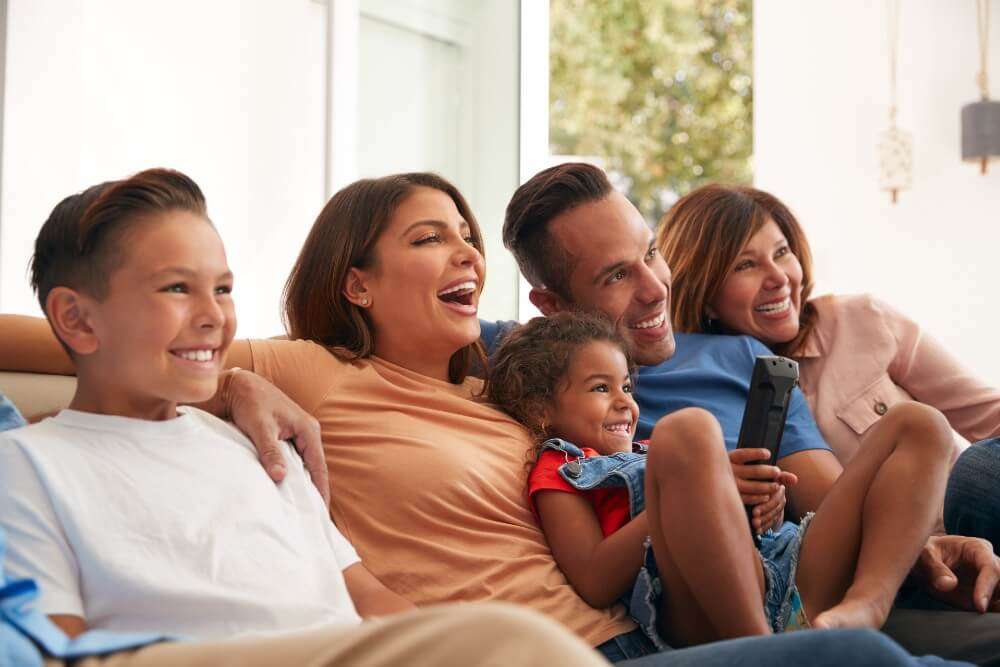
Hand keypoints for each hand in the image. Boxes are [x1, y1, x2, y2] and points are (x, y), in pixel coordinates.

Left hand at [225, 369, 329, 505]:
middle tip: (311, 516)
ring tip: (300, 507)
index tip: (321, 513)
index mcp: (308, 429)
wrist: (237, 385)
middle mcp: (307, 432)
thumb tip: (280, 476)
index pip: (318, 467)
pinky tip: (287, 488)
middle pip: (314, 467)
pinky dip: (292, 474)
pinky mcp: (286, 436)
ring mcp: (297, 434)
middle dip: (314, 490)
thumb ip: (270, 451)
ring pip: (304, 464)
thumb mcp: (261, 426)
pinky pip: (294, 459)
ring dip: (302, 483)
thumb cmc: (251, 401)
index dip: (321, 490)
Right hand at [729, 448, 797, 533]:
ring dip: (767, 486)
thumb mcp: (749, 467)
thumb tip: (795, 479)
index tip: (768, 454)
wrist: (718, 486)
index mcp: (730, 458)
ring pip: (753, 486)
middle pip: (754, 471)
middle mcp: (729, 471)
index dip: (756, 454)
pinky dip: (759, 497)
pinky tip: (767, 496)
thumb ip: (774, 473)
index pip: (743, 454)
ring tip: (776, 486)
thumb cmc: (742, 474)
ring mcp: (731, 485)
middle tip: (777, 472)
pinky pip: (749, 498)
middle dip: (768, 472)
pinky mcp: (733, 497)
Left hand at [911, 534, 999, 612]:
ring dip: (997, 605)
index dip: (987, 587)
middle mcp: (989, 563)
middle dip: (998, 595)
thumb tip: (948, 584)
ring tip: (984, 615)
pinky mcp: (988, 596)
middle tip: (983, 610)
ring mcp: (991, 581)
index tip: (979, 606)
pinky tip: (985, 619)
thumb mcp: (924, 556)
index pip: (990, 568)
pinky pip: (997, 606)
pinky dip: (995, 612)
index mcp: (976, 548)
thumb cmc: (925, 555)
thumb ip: (935, 569)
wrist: (924, 564)